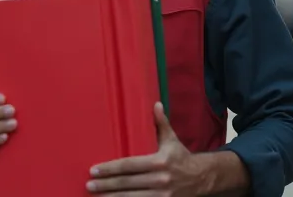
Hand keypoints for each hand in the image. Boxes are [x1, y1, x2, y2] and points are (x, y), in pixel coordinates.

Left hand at [86, 102, 202, 195]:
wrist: (202, 178)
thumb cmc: (181, 157)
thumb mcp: (171, 139)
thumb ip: (161, 123)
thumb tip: (155, 104)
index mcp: (160, 161)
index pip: (129, 165)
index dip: (111, 168)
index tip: (94, 169)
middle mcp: (160, 179)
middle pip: (127, 183)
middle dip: (106, 184)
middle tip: (89, 184)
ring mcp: (162, 195)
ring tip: (96, 196)